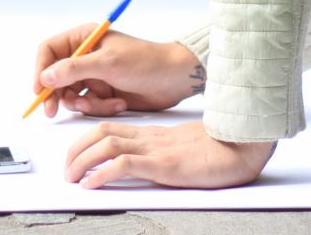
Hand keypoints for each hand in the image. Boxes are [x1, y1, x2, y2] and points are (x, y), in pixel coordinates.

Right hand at [33, 25, 204, 117]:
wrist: (173, 79)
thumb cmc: (145, 62)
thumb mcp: (107, 63)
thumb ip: (74, 69)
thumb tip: (45, 76)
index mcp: (84, 37)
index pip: (49, 50)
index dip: (40, 70)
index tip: (39, 90)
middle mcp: (86, 55)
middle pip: (55, 76)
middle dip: (56, 94)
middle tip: (52, 111)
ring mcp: (94, 75)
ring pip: (71, 94)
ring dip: (85, 103)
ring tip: (104, 102)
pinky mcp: (103, 92)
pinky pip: (88, 105)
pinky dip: (100, 107)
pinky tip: (119, 103)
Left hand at [65, 120, 275, 188]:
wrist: (244, 146)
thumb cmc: (220, 149)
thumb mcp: (182, 150)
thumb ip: (162, 152)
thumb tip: (142, 164)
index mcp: (153, 133)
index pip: (110, 127)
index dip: (85, 138)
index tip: (73, 155)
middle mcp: (150, 137)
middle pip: (100, 132)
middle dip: (75, 149)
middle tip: (66, 169)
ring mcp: (156, 149)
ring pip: (106, 145)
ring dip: (82, 160)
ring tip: (71, 177)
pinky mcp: (164, 164)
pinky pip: (125, 164)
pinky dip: (102, 172)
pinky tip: (92, 184)